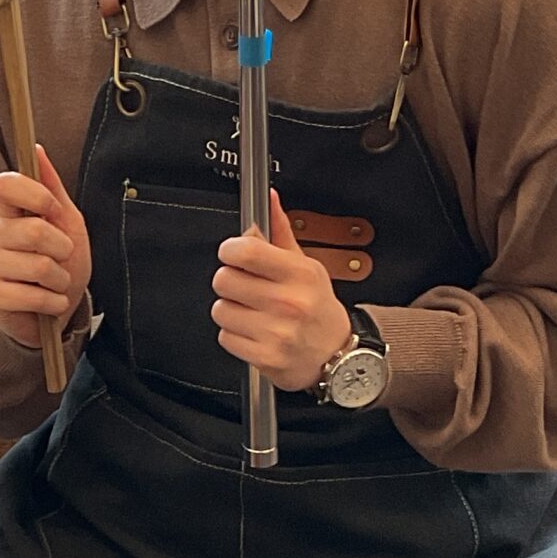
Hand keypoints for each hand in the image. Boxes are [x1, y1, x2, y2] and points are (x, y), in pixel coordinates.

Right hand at [0, 147, 91, 352]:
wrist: (53, 313)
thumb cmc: (60, 266)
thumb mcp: (67, 224)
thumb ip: (53, 189)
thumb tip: (37, 150)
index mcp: (7, 211)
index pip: (5, 184)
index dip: (35, 195)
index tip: (53, 212)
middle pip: (35, 230)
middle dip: (63, 250)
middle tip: (61, 261)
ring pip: (38, 265)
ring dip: (60, 281)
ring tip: (54, 285)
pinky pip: (31, 295)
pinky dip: (52, 303)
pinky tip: (48, 303)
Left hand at [212, 191, 353, 391]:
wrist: (336, 356)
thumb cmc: (318, 309)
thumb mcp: (307, 266)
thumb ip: (281, 233)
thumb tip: (269, 200)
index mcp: (299, 274)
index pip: (246, 251)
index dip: (230, 250)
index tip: (233, 253)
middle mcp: (288, 302)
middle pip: (224, 279)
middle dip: (230, 281)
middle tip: (245, 287)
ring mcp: (276, 332)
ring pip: (220, 309)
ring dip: (231, 310)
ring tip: (252, 312)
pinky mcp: (264, 357)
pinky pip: (225, 337)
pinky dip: (235, 335)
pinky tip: (254, 332)